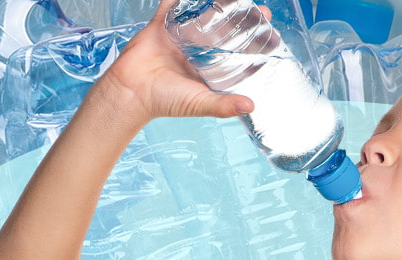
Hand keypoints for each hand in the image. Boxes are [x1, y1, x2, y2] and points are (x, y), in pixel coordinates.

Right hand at [94, 0, 267, 122]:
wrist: (131, 92)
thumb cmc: (164, 101)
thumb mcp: (200, 103)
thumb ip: (223, 105)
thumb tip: (251, 107)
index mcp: (207, 66)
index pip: (235, 50)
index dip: (252, 41)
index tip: (270, 31)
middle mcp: (196, 49)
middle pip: (223, 28)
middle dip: (240, 18)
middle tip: (260, 11)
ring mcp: (179, 35)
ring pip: (201, 14)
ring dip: (216, 3)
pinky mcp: (161, 25)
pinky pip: (172, 5)